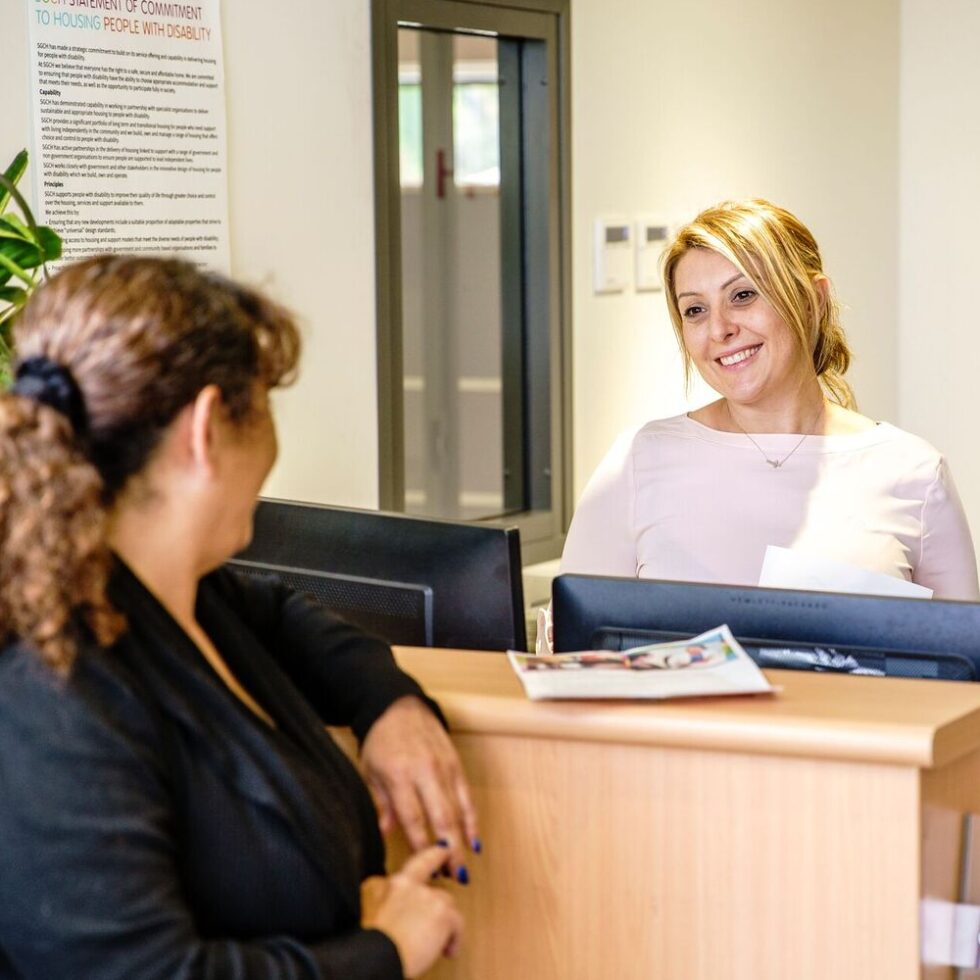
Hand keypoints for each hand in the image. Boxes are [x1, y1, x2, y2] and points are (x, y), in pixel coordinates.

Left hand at [360, 696, 478, 875]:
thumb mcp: (370, 771)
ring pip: (458, 810)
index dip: (421, 847)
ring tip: (461, 869)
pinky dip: (472, 820)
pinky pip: (467, 796)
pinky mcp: (456, 763)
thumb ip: (380, 804)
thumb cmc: (380, 740)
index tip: (424, 870)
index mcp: (399, 775)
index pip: (413, 819)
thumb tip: (385, 835)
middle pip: (442, 818)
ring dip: (462, 841)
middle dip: (448, 851)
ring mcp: (444, 767)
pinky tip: (474, 841)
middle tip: (451, 877)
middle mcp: (425, 771)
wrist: (399, 706)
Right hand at [361, 846, 463, 977]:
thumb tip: (395, 903)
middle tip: (434, 929)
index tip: (444, 848)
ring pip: (448, 906)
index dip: (435, 853)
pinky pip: (458, 924)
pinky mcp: (443, 914)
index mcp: (396, 884)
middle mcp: (414, 886)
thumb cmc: (374, 943)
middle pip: (437, 891)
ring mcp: (429, 897)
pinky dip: (455, 938)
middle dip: (437, 912)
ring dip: (445, 925)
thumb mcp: (374, 913)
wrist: (378, 957)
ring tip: (438, 943)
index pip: (421, 862)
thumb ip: (388, 899)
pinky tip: (448, 949)